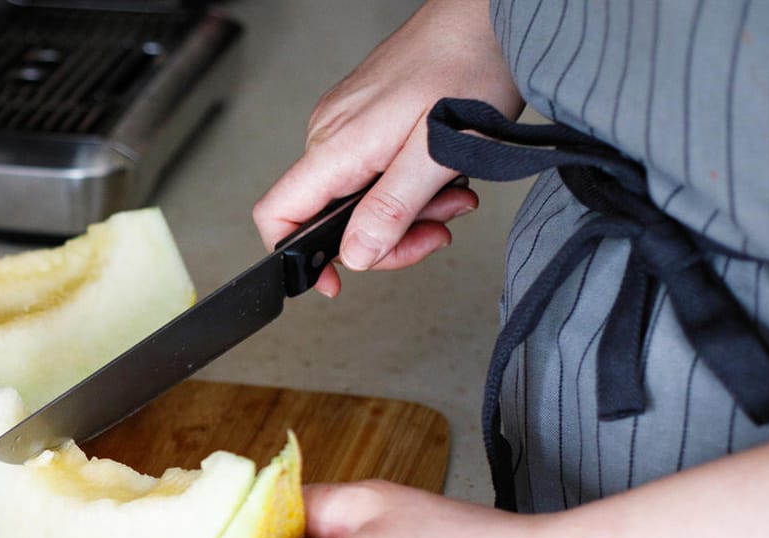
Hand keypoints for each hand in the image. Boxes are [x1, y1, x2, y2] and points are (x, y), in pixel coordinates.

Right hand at [254, 0, 522, 296]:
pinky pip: (373, 170)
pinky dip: (408, 184)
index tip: (335, 280)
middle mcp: (331, 135)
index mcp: (337, 147)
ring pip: (358, 196)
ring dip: (407, 210)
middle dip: (387, 237)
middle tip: (435, 230)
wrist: (490, 16)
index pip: (278, 215)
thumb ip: (392, 209)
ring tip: (451, 193)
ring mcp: (347, 123)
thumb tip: (356, 255)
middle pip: (328, 217)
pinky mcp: (367, 116)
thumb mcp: (438, 153)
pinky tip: (440, 172)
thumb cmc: (468, 65)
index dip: (298, 259)